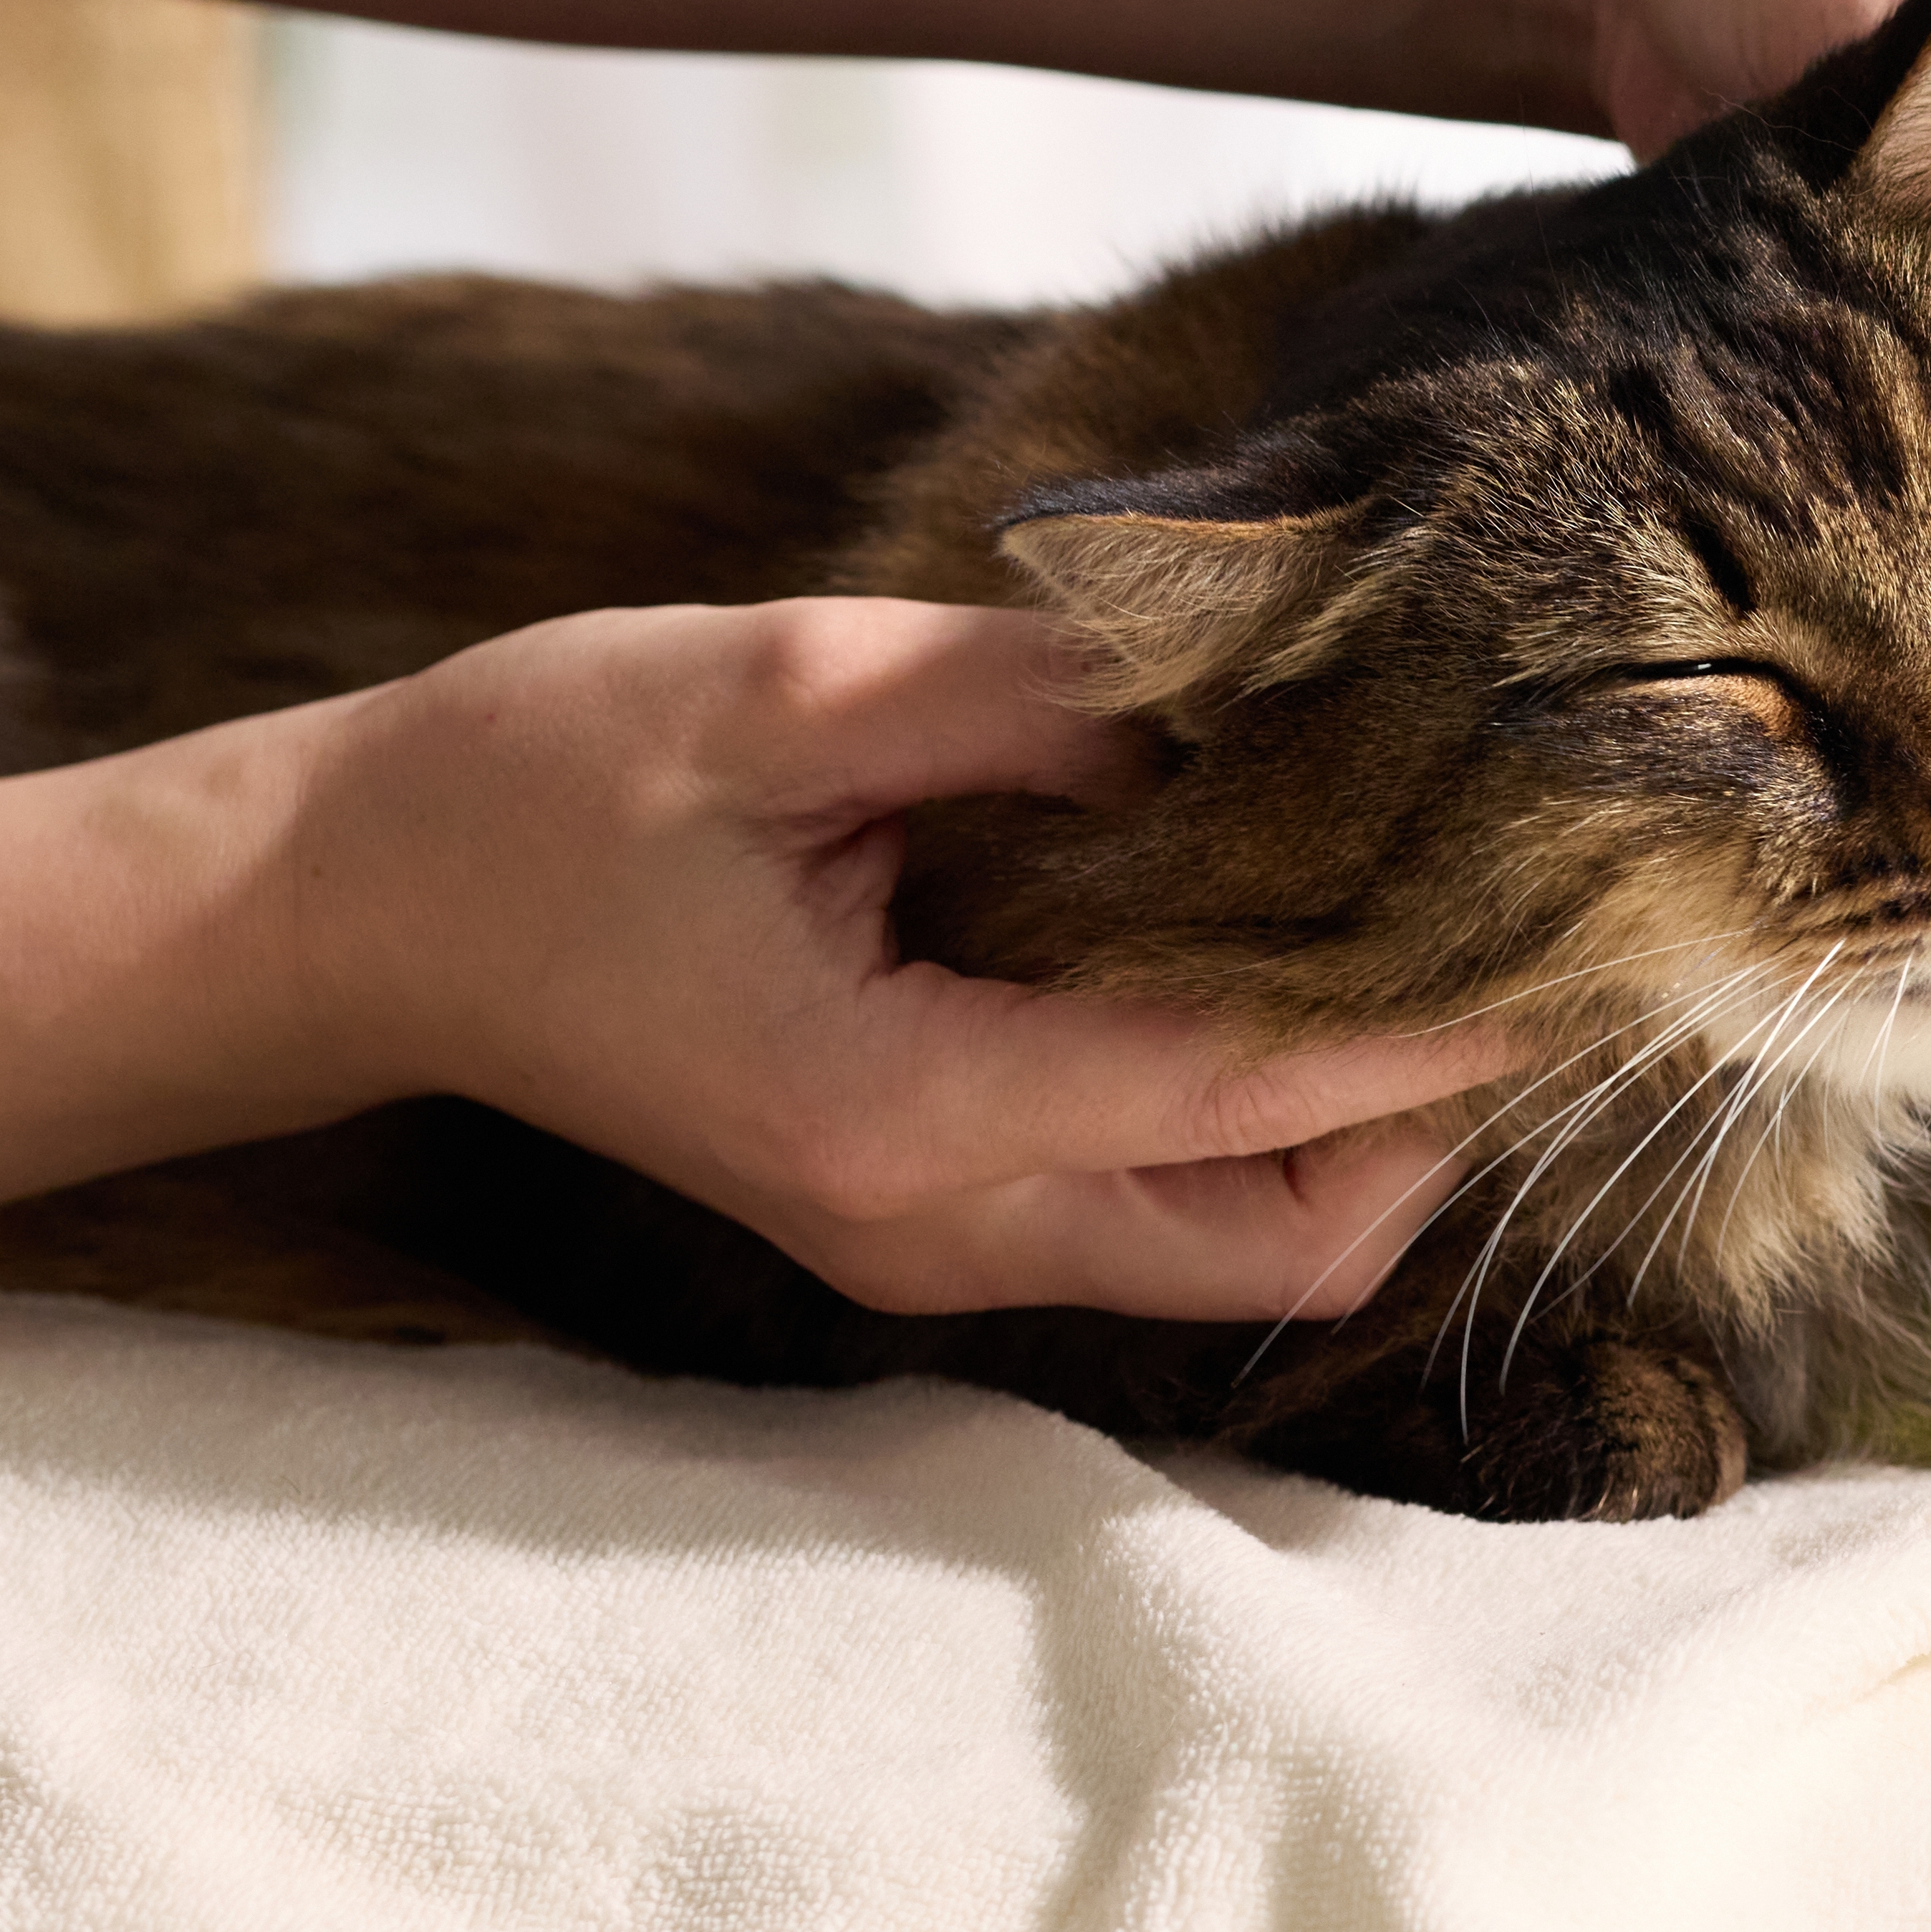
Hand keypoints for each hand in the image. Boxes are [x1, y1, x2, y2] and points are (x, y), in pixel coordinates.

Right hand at [281, 599, 1520, 1319]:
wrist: (356, 907)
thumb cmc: (544, 780)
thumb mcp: (795, 686)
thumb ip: (1035, 701)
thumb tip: (1248, 712)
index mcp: (909, 1108)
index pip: (1253, 1095)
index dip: (1434, 1026)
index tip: (1573, 939)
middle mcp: (937, 1224)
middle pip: (1289, 1244)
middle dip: (1428, 1118)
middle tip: (1515, 935)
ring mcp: (928, 1242)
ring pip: (1236, 1245)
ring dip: (1355, 1124)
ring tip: (1431, 938)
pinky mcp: (921, 1210)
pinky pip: (1155, 1204)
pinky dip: (1257, 1117)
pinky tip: (1287, 961)